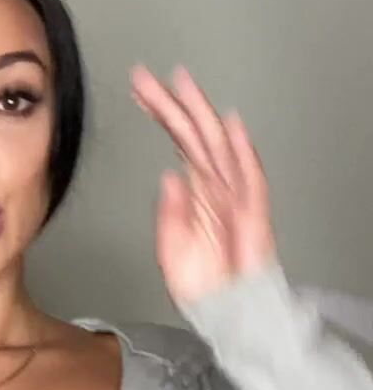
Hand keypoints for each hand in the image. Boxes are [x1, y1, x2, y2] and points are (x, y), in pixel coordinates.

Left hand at [130, 64, 278, 305]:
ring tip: (185, 85)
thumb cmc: (204, 285)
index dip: (161, 115)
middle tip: (151, 76)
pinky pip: (247, 176)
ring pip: (217, 146)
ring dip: (202, 114)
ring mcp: (234, 196)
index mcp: (196, 190)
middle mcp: (216, 186)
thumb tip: (168, 176)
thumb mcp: (171, 248)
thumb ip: (169, 213)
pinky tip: (230, 125)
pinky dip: (241, 150)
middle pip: (194, 135)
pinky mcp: (251, 212)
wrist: (227, 313)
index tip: (139, 92)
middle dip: (174, 104)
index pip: (178, 142)